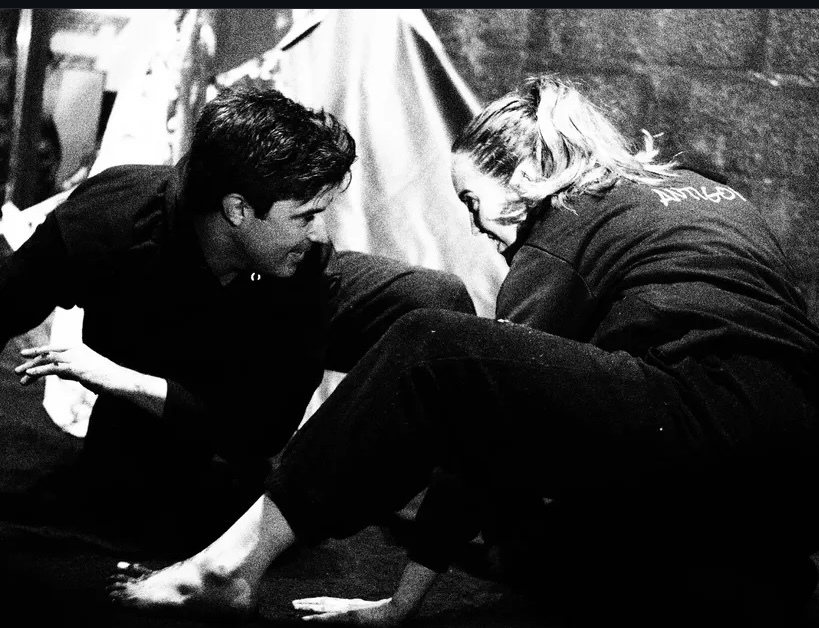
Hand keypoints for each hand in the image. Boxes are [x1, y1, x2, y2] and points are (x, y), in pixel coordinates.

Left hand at [16, 343, 124, 394]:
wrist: (120, 380)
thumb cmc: (106, 377)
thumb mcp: (86, 370)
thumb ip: (71, 368)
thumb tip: (59, 372)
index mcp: (79, 348)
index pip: (55, 348)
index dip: (39, 352)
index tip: (26, 355)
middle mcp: (76, 350)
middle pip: (48, 353)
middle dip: (31, 361)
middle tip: (17, 369)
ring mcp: (76, 358)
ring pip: (48, 360)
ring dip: (32, 367)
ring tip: (19, 374)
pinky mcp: (76, 368)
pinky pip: (54, 369)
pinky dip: (40, 371)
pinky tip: (30, 374)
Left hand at [293, 597, 407, 625]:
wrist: (398, 611)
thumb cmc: (388, 615)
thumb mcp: (372, 615)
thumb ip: (362, 614)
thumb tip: (356, 616)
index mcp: (351, 605)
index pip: (329, 602)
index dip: (316, 601)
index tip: (304, 602)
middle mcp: (347, 605)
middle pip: (323, 602)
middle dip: (307, 603)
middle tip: (292, 603)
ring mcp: (349, 610)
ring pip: (324, 608)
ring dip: (309, 608)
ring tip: (295, 608)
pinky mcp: (350, 616)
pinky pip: (330, 618)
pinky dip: (318, 617)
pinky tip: (308, 618)